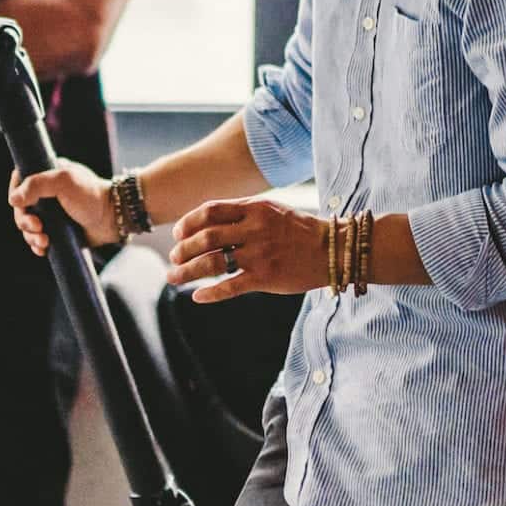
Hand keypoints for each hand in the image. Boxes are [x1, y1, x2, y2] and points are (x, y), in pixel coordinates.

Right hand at [8, 162, 117, 254]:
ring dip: (30, 236)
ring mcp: (51, 214)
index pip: (20, 181)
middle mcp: (47, 195)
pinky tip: (43, 249)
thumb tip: (13, 199)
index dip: (16, 194)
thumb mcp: (65, 181)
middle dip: (24, 221)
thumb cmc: (92, 195)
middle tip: (37, 227)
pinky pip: (38, 240)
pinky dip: (37, 246)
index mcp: (48, 176)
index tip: (20, 205)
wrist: (114, 218)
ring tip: (44, 241)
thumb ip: (37, 184)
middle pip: (21, 208)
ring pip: (27, 227)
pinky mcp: (57, 231)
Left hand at [167, 198, 328, 302]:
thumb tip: (207, 221)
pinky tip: (197, 296)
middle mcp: (254, 229)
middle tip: (173, 259)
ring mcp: (259, 254)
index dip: (188, 222)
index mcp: (254, 208)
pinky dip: (209, 293)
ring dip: (187, 271)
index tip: (177, 234)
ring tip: (174, 278)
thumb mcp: (271, 210)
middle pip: (205, 237)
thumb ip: (242, 212)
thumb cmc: (299, 230)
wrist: (332, 250)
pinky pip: (230, 287)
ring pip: (212, 263)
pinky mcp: (265, 278)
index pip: (210, 211)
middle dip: (182, 250)